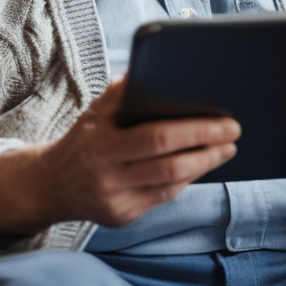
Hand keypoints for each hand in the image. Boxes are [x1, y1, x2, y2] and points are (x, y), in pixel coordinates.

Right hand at [0, 81, 239, 236]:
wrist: (52, 184)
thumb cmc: (84, 138)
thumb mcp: (96, 110)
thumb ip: (123, 92)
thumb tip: (158, 69)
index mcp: (101, 144)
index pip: (156, 138)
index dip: (195, 131)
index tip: (224, 121)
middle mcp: (108, 176)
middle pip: (169, 165)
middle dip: (208, 149)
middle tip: (234, 133)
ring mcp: (116, 201)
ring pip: (171, 184)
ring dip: (204, 166)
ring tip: (225, 149)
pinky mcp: (123, 217)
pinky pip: (163, 197)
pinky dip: (185, 179)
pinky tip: (201, 164)